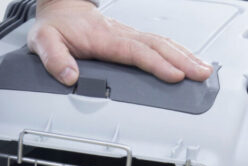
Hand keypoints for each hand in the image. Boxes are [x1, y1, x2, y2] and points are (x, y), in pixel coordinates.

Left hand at [30, 0, 212, 85]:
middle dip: (182, 60)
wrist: (58, 6)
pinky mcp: (130, 37)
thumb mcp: (43, 41)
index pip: (135, 52)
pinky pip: (157, 43)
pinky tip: (187, 60)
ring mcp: (128, 34)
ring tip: (204, 70)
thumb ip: (54, 59)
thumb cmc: (53, 25)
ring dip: (184, 55)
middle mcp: (120, 33)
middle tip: (202, 74)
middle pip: (157, 45)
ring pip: (161, 42)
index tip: (175, 75)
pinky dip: (176, 52)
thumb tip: (69, 76)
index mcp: (103, 37)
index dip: (156, 64)